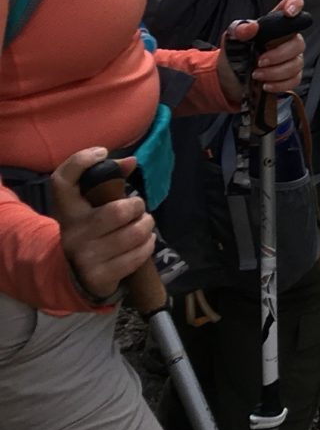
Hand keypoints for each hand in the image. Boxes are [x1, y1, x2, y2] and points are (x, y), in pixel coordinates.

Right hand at [50, 148, 152, 304]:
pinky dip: (147, 245)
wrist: (77, 276)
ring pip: (133, 233)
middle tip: (137, 210)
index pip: (61, 181)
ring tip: (143, 225)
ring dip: (146, 226)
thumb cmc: (93, 231)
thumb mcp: (93, 208)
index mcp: (67, 211)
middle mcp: (72, 233)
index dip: (80, 161)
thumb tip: (132, 162)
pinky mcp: (99, 276)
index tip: (102, 153)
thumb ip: (110, 182)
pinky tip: (143, 242)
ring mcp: (84, 257)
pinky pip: (137, 255)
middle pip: (117, 211)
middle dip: (137, 207)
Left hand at [216, 0, 307, 106]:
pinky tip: (265, 84)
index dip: (295, 5)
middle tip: (260, 61)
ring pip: (296, 64)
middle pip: (298, 43)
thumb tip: (253, 27)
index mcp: (275, 24)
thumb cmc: (234, 54)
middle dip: (279, 55)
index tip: (289, 13)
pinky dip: (279, 84)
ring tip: (257, 75)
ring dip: (275, 72)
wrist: (228, 79)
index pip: (292, 5)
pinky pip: (295, 79)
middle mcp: (287, 39)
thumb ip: (240, 30)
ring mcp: (291, 58)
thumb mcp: (231, 39)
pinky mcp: (291, 76)